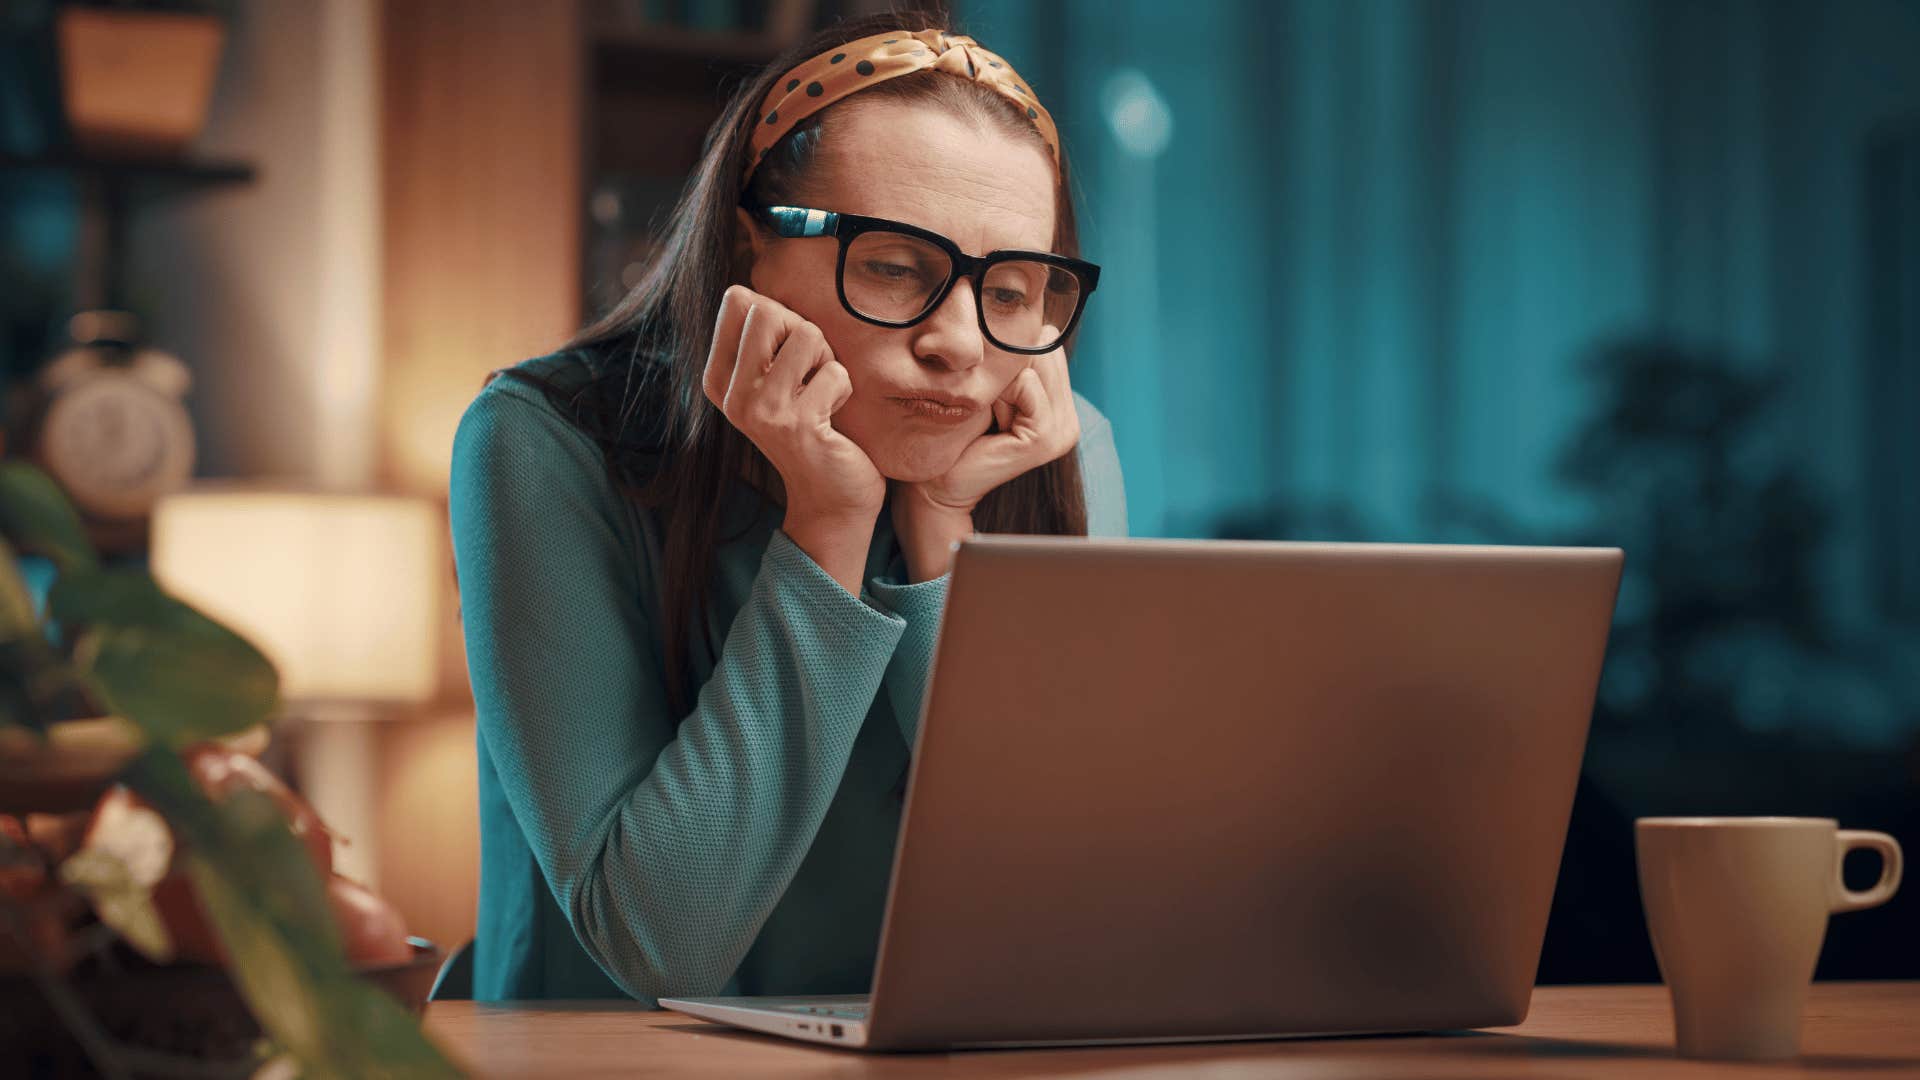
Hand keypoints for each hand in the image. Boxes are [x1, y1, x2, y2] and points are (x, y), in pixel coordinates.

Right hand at [704, 285, 883, 591]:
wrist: (830, 496)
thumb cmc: (812, 425)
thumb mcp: (776, 378)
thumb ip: (763, 337)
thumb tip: (747, 291)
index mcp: (719, 377)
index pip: (737, 299)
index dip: (778, 315)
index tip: (786, 356)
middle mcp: (732, 394)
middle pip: (769, 309)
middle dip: (804, 333)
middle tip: (809, 374)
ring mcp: (762, 410)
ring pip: (807, 334)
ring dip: (828, 362)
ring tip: (821, 396)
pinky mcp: (796, 425)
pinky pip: (835, 372)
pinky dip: (844, 390)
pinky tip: (832, 420)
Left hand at [913, 329, 1080, 514]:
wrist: (938, 484)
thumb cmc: (956, 433)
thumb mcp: (991, 389)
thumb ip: (1012, 361)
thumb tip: (1023, 314)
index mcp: (1061, 407)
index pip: (1048, 344)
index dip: (1011, 352)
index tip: (987, 384)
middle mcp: (1069, 419)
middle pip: (1044, 349)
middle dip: (1009, 363)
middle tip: (986, 400)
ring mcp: (1063, 431)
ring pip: (1034, 362)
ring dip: (1002, 377)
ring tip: (986, 408)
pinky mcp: (1046, 438)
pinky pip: (1026, 384)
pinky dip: (1001, 391)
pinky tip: (987, 415)